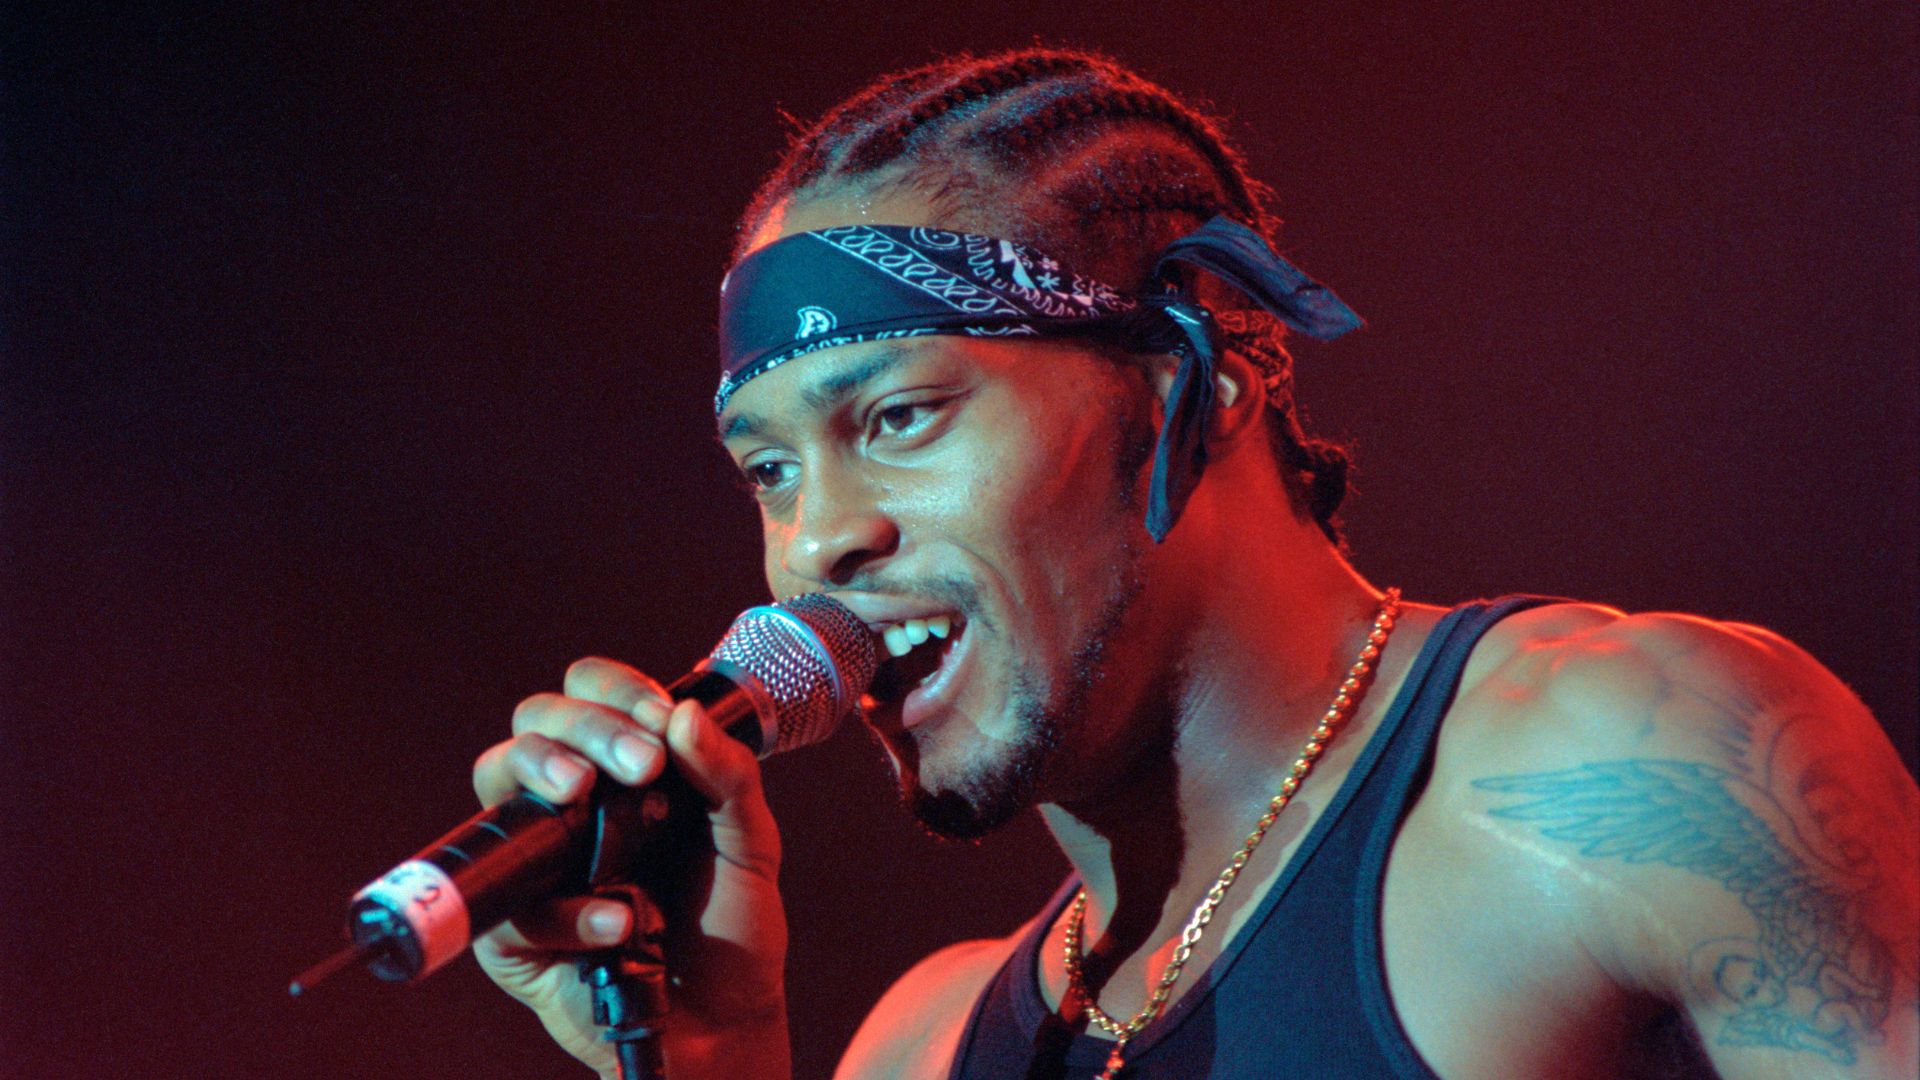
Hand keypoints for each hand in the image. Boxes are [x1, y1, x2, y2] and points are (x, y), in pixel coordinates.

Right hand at [470, 657, 791, 1078]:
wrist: (723, 1023)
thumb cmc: (730, 927)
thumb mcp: (750, 844)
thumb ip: (728, 776)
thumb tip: (683, 714)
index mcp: (625, 769)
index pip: (591, 693)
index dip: (615, 692)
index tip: (658, 722)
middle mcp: (572, 804)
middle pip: (535, 722)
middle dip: (583, 726)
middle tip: (639, 763)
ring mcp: (538, 863)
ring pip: (496, 784)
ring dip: (542, 771)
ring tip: (586, 795)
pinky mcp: (515, 933)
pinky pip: (515, 902)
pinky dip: (568, 909)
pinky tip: (620, 921)